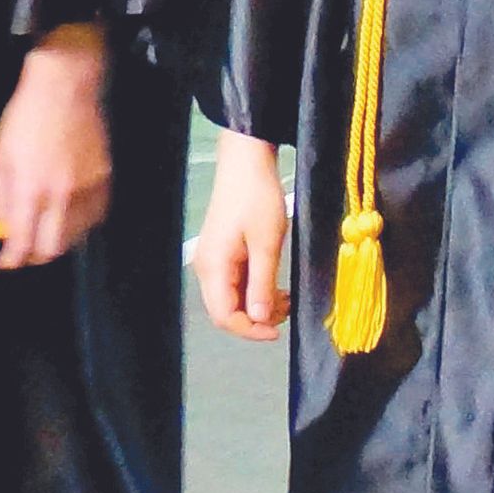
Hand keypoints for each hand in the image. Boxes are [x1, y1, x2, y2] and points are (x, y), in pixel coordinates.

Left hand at [0, 25, 111, 267]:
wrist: (65, 88)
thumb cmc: (23, 119)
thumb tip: (1, 231)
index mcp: (30, 189)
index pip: (22, 242)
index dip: (12, 259)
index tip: (4, 262)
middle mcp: (61, 195)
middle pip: (52, 248)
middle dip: (35, 256)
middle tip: (25, 252)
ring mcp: (87, 189)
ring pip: (75, 236)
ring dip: (56, 240)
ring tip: (44, 232)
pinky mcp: (105, 180)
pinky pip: (93, 217)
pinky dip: (78, 225)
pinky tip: (67, 216)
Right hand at [192, 134, 291, 341]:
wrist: (246, 162)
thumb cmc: (257, 197)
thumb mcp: (267, 243)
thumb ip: (262, 284)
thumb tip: (259, 318)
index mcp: (214, 267)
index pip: (224, 315)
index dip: (250, 330)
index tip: (278, 330)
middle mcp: (208, 268)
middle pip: (226, 310)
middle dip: (256, 318)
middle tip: (286, 310)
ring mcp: (214, 260)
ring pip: (232, 298)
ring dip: (258, 304)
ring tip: (285, 298)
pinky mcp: (223, 252)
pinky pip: (236, 283)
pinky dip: (255, 290)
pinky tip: (274, 286)